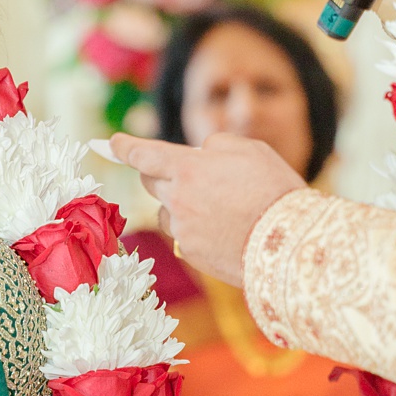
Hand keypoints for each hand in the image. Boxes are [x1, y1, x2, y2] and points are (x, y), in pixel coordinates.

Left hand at [108, 133, 307, 285]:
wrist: (289, 243)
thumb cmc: (275, 190)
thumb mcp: (251, 150)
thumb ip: (216, 146)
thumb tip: (200, 156)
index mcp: (187, 167)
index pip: (142, 153)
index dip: (122, 146)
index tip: (106, 142)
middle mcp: (176, 198)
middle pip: (150, 182)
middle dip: (164, 175)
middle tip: (197, 178)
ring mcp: (181, 229)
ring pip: (167, 211)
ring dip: (182, 205)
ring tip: (224, 210)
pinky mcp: (191, 253)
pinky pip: (183, 235)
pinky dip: (197, 230)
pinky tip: (226, 231)